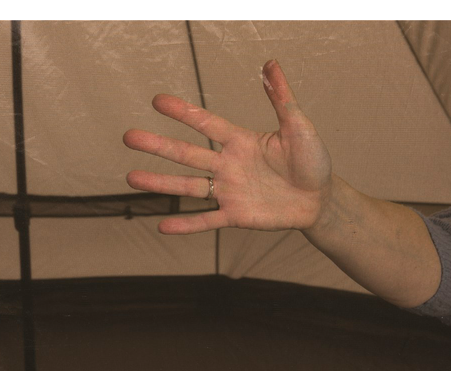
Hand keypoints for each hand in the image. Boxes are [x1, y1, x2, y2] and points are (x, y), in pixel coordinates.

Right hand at [124, 60, 332, 233]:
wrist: (321, 200)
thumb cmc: (312, 161)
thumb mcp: (299, 127)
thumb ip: (282, 99)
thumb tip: (270, 64)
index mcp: (240, 141)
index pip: (206, 123)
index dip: (183, 112)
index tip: (157, 101)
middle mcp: (228, 165)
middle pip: (187, 154)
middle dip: (158, 145)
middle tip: (129, 137)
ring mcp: (229, 191)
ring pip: (189, 186)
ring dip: (161, 183)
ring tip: (132, 177)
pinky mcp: (236, 216)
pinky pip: (207, 220)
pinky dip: (187, 224)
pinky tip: (163, 226)